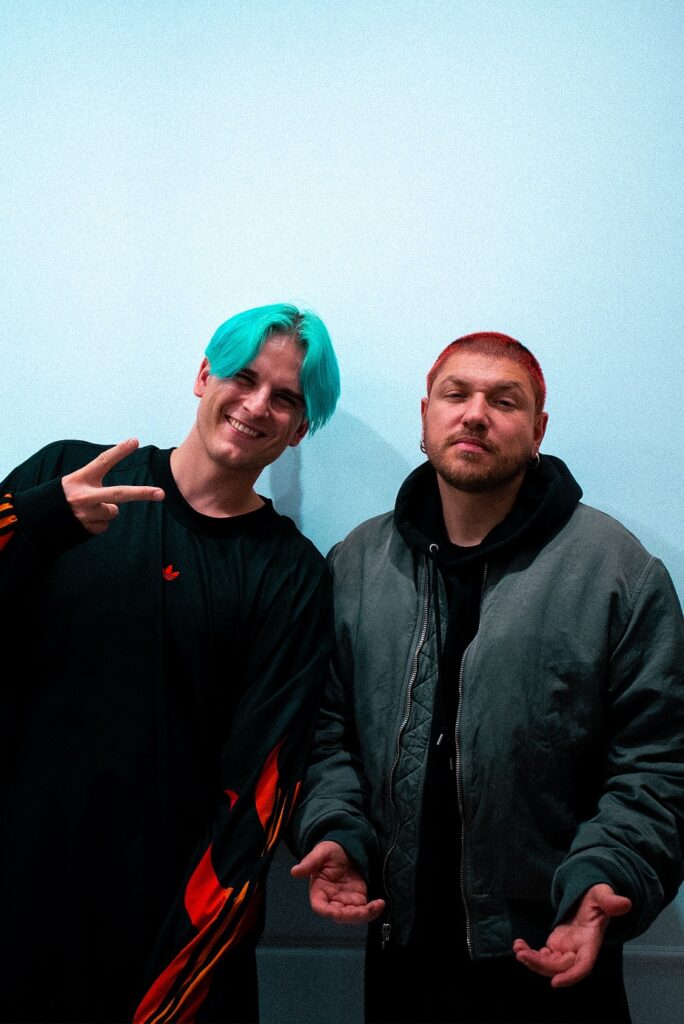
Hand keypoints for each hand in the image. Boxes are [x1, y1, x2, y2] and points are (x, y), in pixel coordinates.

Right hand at [61, 439, 163, 534]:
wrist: (40, 519)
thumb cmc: (63, 497)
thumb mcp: (74, 482)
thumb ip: (95, 483)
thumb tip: (118, 501)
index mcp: (80, 479)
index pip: (102, 461)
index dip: (119, 451)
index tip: (135, 441)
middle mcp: (84, 496)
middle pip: (119, 494)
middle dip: (142, 493)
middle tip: (161, 494)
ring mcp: (86, 514)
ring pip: (112, 512)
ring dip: (104, 511)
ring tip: (86, 510)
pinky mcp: (87, 528)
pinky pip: (105, 525)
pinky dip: (98, 523)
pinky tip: (84, 520)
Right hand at [291, 841, 384, 923]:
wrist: (346, 848)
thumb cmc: (330, 850)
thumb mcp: (321, 852)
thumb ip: (309, 863)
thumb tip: (294, 872)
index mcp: (319, 891)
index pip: (320, 907)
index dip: (328, 912)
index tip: (337, 913)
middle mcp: (331, 901)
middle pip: (340, 916)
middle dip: (353, 915)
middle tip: (366, 908)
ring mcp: (345, 902)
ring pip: (354, 917)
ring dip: (366, 915)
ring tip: (378, 905)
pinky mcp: (358, 900)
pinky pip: (365, 911)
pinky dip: (373, 910)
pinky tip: (380, 903)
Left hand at [513, 884, 631, 986]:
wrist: (588, 897)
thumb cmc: (597, 897)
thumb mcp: (603, 895)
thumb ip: (610, 901)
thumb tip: (625, 903)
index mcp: (591, 942)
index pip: (584, 966)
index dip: (571, 976)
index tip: (555, 982)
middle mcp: (578, 951)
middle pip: (560, 967)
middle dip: (541, 965)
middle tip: (521, 955)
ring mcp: (566, 949)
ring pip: (550, 965)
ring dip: (533, 961)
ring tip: (517, 949)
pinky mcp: (556, 945)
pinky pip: (543, 956)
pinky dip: (531, 953)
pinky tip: (519, 945)